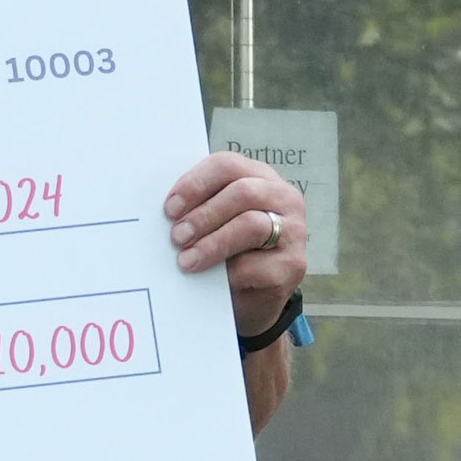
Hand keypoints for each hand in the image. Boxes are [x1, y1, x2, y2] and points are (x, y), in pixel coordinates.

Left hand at [164, 152, 306, 338]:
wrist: (249, 296)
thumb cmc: (226, 249)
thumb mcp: (213, 221)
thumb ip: (199, 205)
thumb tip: (167, 209)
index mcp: (260, 177)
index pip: (227, 165)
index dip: (196, 183)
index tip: (170, 208)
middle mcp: (284, 198)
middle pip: (242, 193)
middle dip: (203, 215)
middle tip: (177, 236)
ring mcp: (294, 231)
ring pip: (251, 225)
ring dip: (213, 243)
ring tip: (187, 260)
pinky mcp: (294, 265)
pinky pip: (257, 264)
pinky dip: (229, 273)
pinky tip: (214, 281)